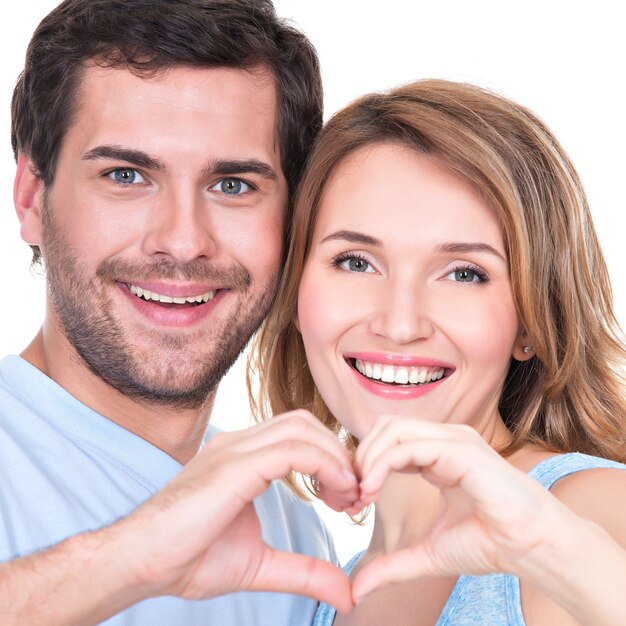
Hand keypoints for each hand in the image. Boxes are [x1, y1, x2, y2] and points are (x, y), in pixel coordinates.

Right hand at [117, 411, 359, 612]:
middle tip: (353, 499)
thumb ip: (304, 572)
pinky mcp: (232, 466)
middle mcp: (239, 443)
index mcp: (243, 456)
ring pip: (302, 429)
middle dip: (339, 455)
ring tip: (346, 500)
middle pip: (306, 424)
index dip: (333, 459)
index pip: (300, 434)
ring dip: (335, 460)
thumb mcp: (260, 565)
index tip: (349, 499)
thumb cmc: (189, 559)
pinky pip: (291, 449)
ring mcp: (234, 449)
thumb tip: (347, 593)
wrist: (140, 563)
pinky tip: (333, 495)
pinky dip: (323, 465)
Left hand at [351, 416, 566, 601]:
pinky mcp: (461, 449)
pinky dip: (382, 463)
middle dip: (361, 456)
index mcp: (437, 454)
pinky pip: (409, 445)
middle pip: (384, 427)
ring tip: (362, 493)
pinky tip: (373, 489)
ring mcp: (453, 440)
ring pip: (393, 429)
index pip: (388, 441)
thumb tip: (355, 590)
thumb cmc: (490, 544)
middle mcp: (444, 440)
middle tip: (353, 494)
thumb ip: (392, 566)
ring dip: (368, 458)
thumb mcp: (428, 554)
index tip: (353, 502)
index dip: (364, 465)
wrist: (534, 549)